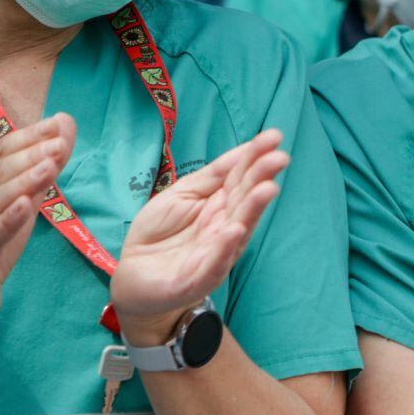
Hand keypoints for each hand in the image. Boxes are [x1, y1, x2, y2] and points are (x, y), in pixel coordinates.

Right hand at [0, 114, 75, 341]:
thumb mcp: (19, 205)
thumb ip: (40, 175)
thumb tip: (63, 139)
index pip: (1, 150)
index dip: (31, 135)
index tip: (61, 122)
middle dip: (31, 153)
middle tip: (61, 141)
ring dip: (24, 180)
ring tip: (50, 165)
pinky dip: (8, 218)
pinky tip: (26, 206)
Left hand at [110, 130, 289, 343]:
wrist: (134, 276)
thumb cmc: (160, 232)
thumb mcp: (183, 193)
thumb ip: (212, 176)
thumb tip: (243, 150)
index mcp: (221, 203)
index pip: (242, 175)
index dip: (256, 156)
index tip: (275, 136)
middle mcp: (226, 225)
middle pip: (246, 198)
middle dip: (262, 178)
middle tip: (279, 158)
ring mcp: (216, 252)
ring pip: (239, 228)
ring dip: (253, 209)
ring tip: (267, 189)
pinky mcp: (200, 278)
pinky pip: (215, 263)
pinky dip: (225, 247)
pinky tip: (234, 230)